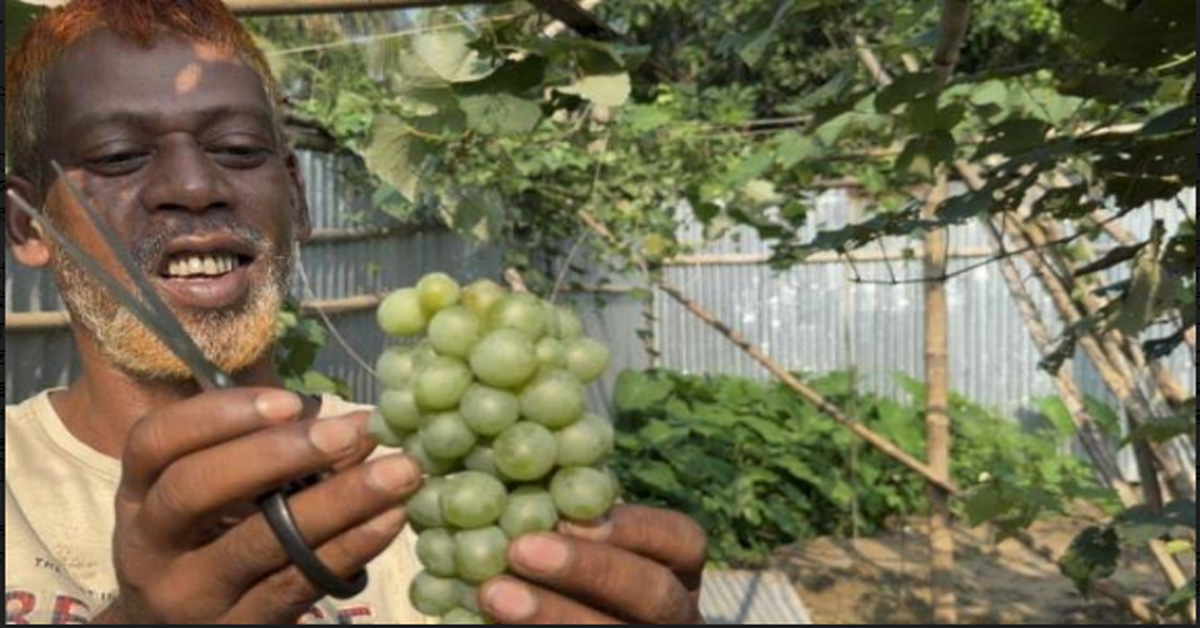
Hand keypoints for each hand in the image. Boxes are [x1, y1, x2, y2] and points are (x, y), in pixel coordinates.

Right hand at [90, 389, 422, 623]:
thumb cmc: (207, 543)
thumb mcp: (205, 499)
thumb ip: (256, 455)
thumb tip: (347, 422)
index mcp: (140, 495)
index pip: (156, 442)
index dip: (219, 415)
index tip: (290, 402)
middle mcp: (150, 546)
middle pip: (195, 489)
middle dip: (278, 454)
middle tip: (351, 432)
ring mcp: (189, 596)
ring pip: (259, 543)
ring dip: (338, 501)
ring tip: (396, 472)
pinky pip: (297, 584)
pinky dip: (350, 547)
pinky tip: (389, 519)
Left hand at [478, 505, 707, 623]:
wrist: (559, 615)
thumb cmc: (561, 566)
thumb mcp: (574, 536)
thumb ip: (558, 506)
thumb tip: (500, 443)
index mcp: (672, 568)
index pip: (681, 540)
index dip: (635, 526)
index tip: (572, 511)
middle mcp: (668, 613)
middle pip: (653, 595)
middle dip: (591, 571)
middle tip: (522, 548)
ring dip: (552, 615)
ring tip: (492, 593)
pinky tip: (481, 621)